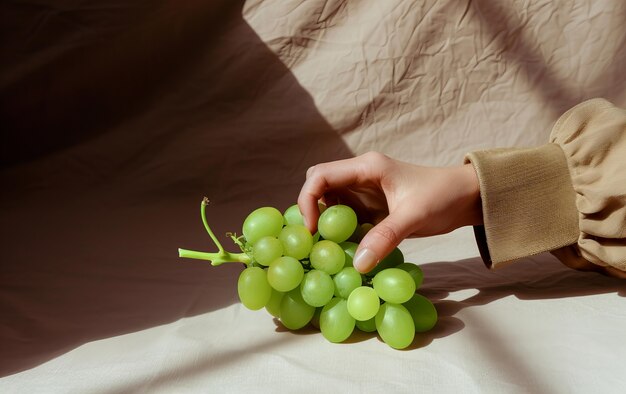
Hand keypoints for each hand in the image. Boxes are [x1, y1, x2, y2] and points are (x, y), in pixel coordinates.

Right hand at [298, 152, 481, 272]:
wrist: (467, 197)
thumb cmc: (443, 197)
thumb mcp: (413, 217)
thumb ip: (384, 238)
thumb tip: (357, 265)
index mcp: (366, 167)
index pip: (320, 175)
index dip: (308, 201)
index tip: (312, 230)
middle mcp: (360, 175)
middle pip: (319, 184)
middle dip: (312, 209)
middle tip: (317, 238)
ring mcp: (364, 190)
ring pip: (329, 201)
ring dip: (326, 222)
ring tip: (330, 247)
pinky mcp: (371, 205)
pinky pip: (345, 215)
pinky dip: (340, 231)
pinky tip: (347, 248)